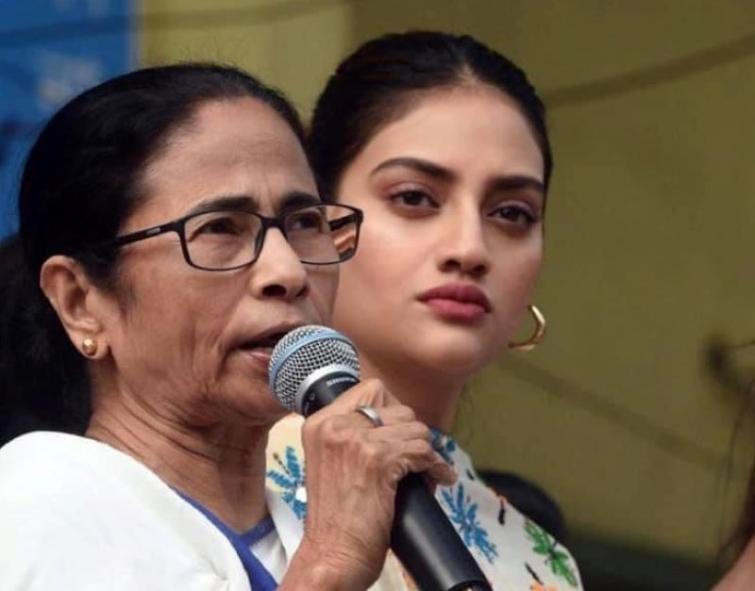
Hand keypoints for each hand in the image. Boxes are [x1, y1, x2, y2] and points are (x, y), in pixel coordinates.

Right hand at [281, 379, 455, 589]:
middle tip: (414, 458)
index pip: (370, 389)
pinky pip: (422, 450)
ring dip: (425, 452)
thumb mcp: (332, 462)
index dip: (392, 412)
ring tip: (424, 472)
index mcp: (319, 423)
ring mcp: (354, 440)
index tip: (399, 434)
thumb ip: (353, 436)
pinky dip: (435, 466)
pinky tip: (437, 478)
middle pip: (397, 407)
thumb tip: (401, 421)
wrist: (331, 555)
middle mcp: (334, 425)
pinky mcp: (376, 460)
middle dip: (411, 434)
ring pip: (415, 428)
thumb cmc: (336, 518)